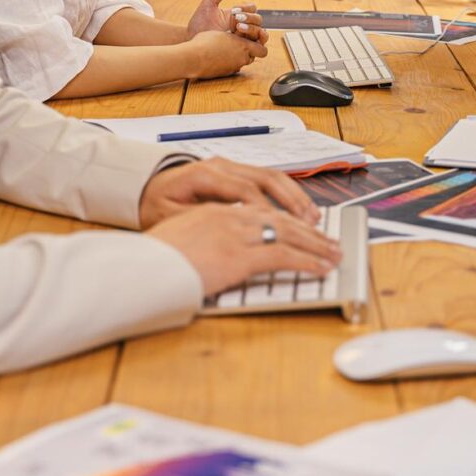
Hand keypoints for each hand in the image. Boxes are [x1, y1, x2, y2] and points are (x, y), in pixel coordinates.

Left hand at [139, 157, 319, 227]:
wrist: (146, 186)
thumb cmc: (156, 203)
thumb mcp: (170, 216)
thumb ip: (198, 219)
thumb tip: (228, 229)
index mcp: (204, 174)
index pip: (244, 190)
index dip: (265, 210)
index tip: (282, 231)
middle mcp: (222, 165)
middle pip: (266, 179)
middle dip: (292, 202)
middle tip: (311, 226)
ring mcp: (232, 166)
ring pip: (273, 177)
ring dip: (296, 197)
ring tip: (314, 220)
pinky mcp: (237, 173)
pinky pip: (269, 181)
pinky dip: (288, 195)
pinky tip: (301, 212)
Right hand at [146, 202, 341, 296]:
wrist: (141, 267)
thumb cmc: (154, 259)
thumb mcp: (180, 240)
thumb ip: (203, 239)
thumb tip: (214, 252)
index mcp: (214, 209)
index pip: (260, 208)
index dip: (286, 217)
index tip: (302, 226)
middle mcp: (229, 215)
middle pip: (280, 217)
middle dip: (309, 230)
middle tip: (329, 240)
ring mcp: (236, 234)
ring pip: (288, 233)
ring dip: (315, 244)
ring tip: (334, 254)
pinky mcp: (240, 256)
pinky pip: (283, 255)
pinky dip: (308, 261)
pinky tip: (322, 267)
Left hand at [186, 0, 266, 44]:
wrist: (192, 41)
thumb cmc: (199, 24)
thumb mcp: (208, 5)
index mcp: (238, 15)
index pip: (252, 9)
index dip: (246, 8)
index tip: (234, 10)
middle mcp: (244, 27)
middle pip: (258, 21)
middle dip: (250, 18)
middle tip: (236, 19)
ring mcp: (244, 40)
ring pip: (261, 34)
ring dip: (254, 30)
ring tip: (239, 28)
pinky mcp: (243, 53)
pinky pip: (257, 49)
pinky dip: (254, 44)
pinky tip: (240, 39)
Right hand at [186, 29, 265, 79]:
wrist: (193, 57)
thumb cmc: (205, 42)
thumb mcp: (221, 33)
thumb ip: (232, 36)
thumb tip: (234, 37)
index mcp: (243, 46)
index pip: (262, 50)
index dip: (259, 46)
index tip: (252, 40)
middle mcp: (242, 58)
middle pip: (253, 57)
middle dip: (248, 51)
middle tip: (239, 46)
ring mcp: (234, 67)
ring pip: (242, 62)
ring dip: (238, 57)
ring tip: (226, 50)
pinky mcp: (226, 73)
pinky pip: (232, 67)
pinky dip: (228, 62)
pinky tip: (218, 57)